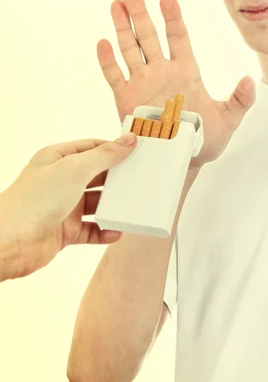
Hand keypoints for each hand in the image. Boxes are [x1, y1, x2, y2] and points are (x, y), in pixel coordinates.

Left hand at [0, 134, 137, 280]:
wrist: (11, 242)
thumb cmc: (33, 201)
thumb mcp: (75, 168)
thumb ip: (105, 155)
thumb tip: (128, 140)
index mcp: (58, 159)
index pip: (92, 148)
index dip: (114, 148)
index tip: (137, 150)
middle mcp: (60, 181)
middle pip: (97, 176)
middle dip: (117, 178)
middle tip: (140, 178)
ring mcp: (63, 206)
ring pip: (97, 203)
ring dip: (114, 206)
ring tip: (132, 205)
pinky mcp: (66, 231)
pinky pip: (92, 229)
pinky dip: (106, 231)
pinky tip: (116, 230)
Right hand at [98, 0, 254, 167]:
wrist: (182, 162)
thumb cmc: (205, 141)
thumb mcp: (229, 120)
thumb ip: (240, 100)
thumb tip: (251, 80)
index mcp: (186, 72)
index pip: (178, 38)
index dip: (173, 18)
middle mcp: (162, 72)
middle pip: (150, 37)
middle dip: (141, 14)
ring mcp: (142, 84)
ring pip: (130, 50)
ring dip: (122, 28)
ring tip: (116, 4)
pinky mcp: (126, 101)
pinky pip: (115, 77)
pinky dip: (109, 61)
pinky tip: (103, 42)